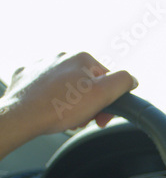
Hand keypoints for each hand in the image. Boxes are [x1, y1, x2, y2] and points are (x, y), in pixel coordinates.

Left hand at [0, 52, 136, 144]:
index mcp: (81, 59)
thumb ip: (123, 82)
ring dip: (70, 102)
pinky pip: (44, 87)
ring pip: (65, 85)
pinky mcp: (26, 77)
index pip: (107, 79)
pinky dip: (49, 98)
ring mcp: (40, 66)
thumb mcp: (103, 94)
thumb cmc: (59, 107)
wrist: (21, 117)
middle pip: (86, 83)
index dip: (108, 100)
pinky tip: (49, 109)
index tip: (102, 116)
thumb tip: (131, 78)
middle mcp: (60, 57)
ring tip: (66, 117)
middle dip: (89, 103)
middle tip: (84, 119)